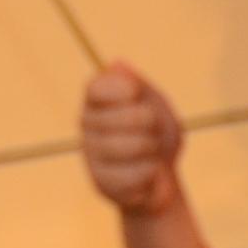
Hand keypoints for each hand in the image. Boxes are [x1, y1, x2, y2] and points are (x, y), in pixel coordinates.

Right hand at [81, 62, 184, 216]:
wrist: (161, 179)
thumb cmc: (157, 134)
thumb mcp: (156, 104)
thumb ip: (140, 85)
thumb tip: (117, 65)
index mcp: (96, 99)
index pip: (96, 88)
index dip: (121, 90)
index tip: (136, 93)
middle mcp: (87, 124)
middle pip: (122, 118)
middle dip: (150, 124)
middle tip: (152, 130)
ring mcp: (91, 155)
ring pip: (132, 147)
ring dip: (153, 150)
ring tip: (151, 153)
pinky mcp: (100, 183)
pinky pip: (135, 175)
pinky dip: (151, 174)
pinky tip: (147, 174)